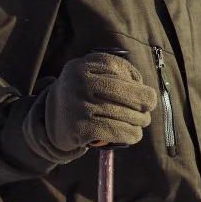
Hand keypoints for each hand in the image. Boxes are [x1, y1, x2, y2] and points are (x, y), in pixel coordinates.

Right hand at [22, 52, 156, 162]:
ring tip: (142, 122)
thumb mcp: (91, 73)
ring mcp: (79, 106)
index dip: (136, 81)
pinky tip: (134, 135)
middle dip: (143, 102)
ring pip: (123, 113)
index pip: (117, 69)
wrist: (51, 118)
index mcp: (83, 66)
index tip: (146, 93)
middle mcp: (79, 84)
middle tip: (149, 108)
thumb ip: (116, 70)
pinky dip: (131, 134)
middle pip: (123, 91)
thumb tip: (143, 87)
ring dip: (139, 121)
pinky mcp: (81, 129)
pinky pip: (116, 131)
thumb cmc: (82, 93)